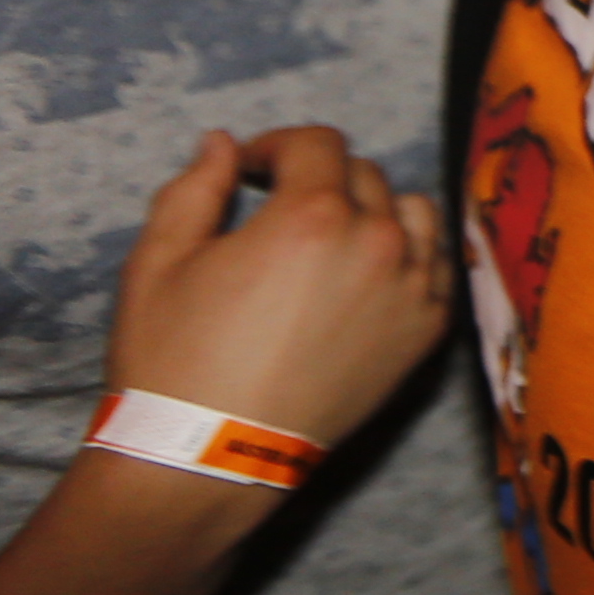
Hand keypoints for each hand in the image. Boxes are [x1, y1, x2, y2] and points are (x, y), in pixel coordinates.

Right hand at [109, 126, 451, 451]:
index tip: (250, 172)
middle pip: (363, 175)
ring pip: (411, 213)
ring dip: (371, 210)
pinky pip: (434, 266)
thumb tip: (224, 143)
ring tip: (327, 238)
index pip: (317, 144)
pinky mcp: (425, 333)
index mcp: (313, 215)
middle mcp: (377, 243)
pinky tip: (362, 276)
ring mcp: (411, 289)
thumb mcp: (159, 261)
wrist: (210, 452)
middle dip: (316, 179)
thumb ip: (196, 188)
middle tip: (277, 208)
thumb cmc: (174, 358)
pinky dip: (406, 256)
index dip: (277, 147)